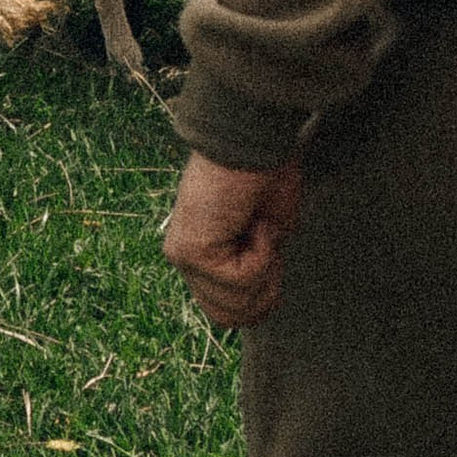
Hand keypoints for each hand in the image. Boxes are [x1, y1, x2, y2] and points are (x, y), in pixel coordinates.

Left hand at [164, 149, 303, 331]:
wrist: (251, 139)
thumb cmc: (263, 174)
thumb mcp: (268, 234)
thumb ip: (257, 269)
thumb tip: (262, 299)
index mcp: (201, 254)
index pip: (225, 311)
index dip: (262, 296)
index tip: (273, 255)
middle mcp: (184, 258)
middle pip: (228, 318)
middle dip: (263, 290)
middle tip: (266, 243)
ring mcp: (184, 257)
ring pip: (235, 306)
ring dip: (264, 270)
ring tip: (258, 228)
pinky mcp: (191, 252)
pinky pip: (240, 280)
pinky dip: (262, 254)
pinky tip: (253, 221)